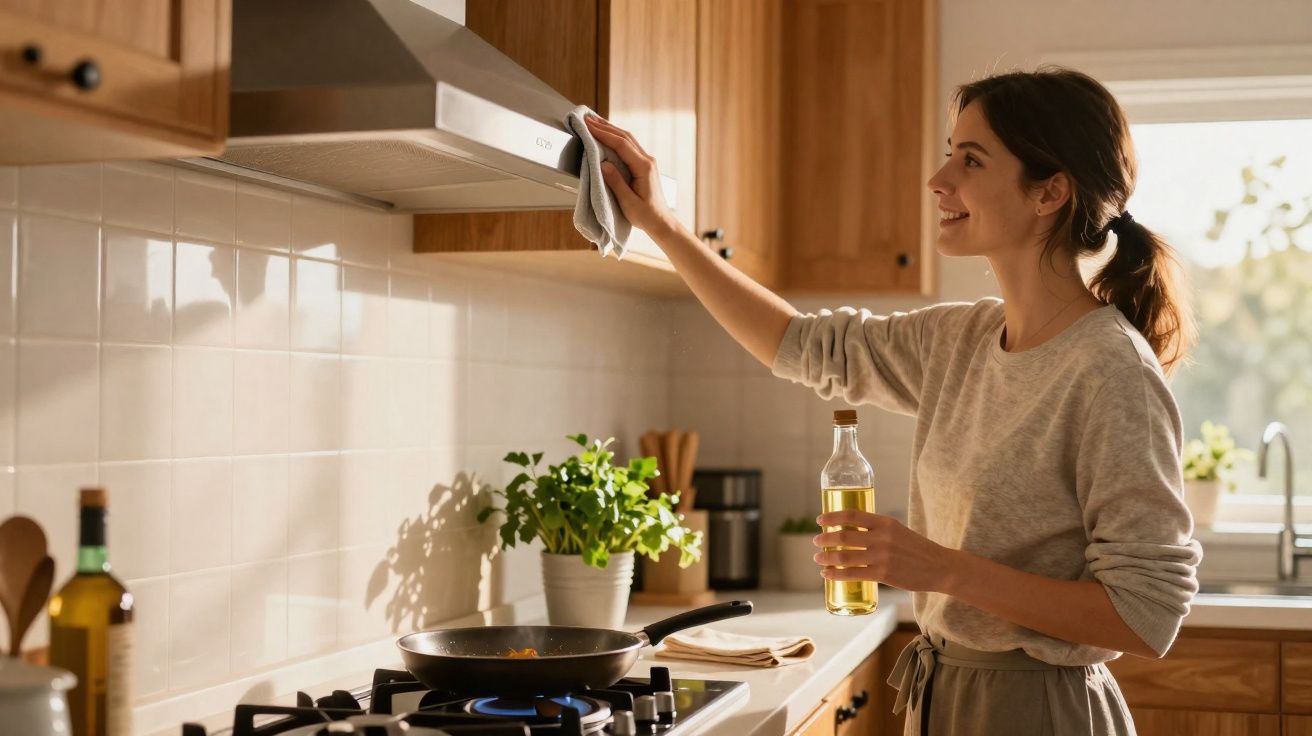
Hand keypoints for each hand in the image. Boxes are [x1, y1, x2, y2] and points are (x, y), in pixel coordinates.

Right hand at [582, 114, 679, 235]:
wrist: (660, 221)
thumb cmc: (646, 215)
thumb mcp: (628, 202)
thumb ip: (616, 182)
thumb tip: (603, 164)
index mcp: (644, 167)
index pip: (621, 144)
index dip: (604, 134)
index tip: (588, 126)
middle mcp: (647, 160)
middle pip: (624, 137)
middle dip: (605, 126)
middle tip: (587, 118)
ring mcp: (646, 161)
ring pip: (627, 139)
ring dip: (610, 129)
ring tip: (594, 121)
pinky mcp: (643, 164)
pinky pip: (629, 146)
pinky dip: (616, 137)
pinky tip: (608, 134)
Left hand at [813, 509, 957, 593]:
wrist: (939, 567)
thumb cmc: (916, 549)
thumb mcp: (897, 531)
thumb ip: (877, 530)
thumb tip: (850, 532)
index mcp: (885, 522)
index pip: (851, 515)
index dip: (832, 517)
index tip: (820, 520)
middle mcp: (882, 537)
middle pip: (844, 536)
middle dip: (825, 538)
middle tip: (816, 541)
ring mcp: (882, 557)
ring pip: (844, 556)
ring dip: (826, 557)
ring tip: (818, 559)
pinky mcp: (883, 574)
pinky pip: (853, 574)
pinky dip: (835, 574)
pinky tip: (827, 574)